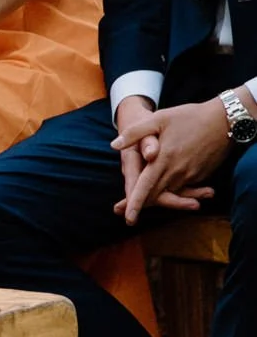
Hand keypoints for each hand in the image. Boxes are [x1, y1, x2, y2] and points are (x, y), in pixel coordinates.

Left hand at [112, 96, 223, 224]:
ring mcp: (190, 175)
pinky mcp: (199, 175)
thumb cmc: (189, 117)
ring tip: (142, 204)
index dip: (135, 203)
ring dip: (158, 200)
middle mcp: (177, 172)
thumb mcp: (159, 118)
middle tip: (125, 213)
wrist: (223, 121)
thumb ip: (135, 133)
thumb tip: (114, 145)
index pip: (146, 186)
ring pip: (170, 193)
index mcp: (163, 159)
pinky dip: (174, 193)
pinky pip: (183, 189)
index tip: (128, 219)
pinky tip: (167, 192)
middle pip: (156, 195)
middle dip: (142, 205)